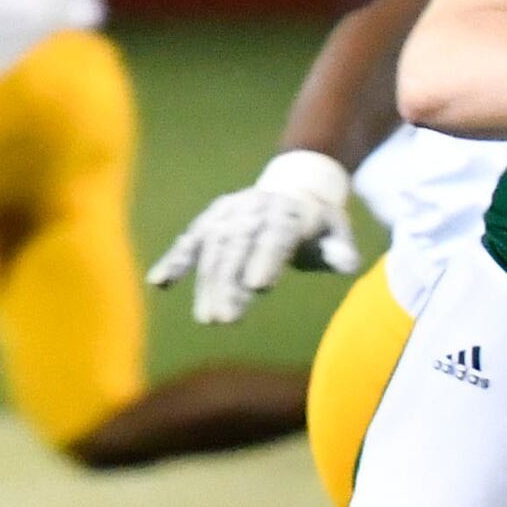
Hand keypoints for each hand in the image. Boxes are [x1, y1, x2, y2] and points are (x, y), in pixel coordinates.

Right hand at [148, 151, 360, 324]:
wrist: (292, 187)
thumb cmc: (317, 223)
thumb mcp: (337, 230)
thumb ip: (341, 249)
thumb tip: (347, 264)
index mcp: (288, 212)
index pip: (276, 236)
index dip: (266, 259)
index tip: (258, 287)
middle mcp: (254, 210)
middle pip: (240, 248)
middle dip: (231, 283)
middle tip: (226, 319)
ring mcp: (228, 215)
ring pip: (214, 250)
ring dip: (208, 285)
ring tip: (209, 319)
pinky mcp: (209, 222)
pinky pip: (189, 242)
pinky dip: (174, 261)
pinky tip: (159, 283)